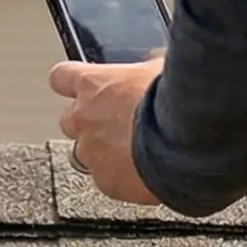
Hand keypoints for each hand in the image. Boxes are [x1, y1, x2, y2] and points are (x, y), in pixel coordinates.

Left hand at [48, 57, 165, 205]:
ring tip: (137, 154)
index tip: (85, 87)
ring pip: (87, 154)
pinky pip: (108, 180)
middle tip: (120, 125)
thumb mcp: (160, 68)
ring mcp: (91, 153)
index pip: (62, 77)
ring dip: (105, 154)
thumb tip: (149, 65)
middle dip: (90, 124)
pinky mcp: (105, 181)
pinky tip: (146, 173)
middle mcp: (83, 118)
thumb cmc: (173, 100)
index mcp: (93, 84)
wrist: (184, 142)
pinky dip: (123, 179)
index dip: (73, 83)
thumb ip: (144, 69)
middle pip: (71, 120)